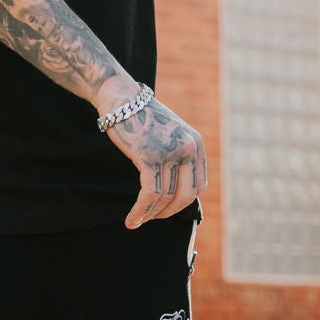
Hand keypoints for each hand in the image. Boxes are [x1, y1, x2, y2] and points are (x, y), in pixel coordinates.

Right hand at [107, 92, 206, 227]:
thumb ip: (177, 158)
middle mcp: (188, 148)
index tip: (166, 209)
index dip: (182, 203)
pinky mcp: (151, 157)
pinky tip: (131, 219)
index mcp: (196, 144)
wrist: (121, 99)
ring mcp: (171, 152)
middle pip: (185, 196)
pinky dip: (141, 211)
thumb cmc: (141, 119)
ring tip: (137, 221)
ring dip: (150, 214)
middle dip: (168, 212)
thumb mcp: (169, 136)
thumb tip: (174, 196)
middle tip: (153, 218)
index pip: (198, 186)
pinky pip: (150, 194)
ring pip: (165, 198)